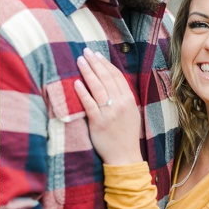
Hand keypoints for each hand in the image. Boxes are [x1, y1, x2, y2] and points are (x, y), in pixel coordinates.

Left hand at [73, 48, 141, 164]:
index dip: (106, 64)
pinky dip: (83, 92)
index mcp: (129, 99)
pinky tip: (76, 83)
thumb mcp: (131, 112)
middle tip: (85, 51)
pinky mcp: (99, 122)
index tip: (97, 54)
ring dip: (88, 72)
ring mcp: (110, 112)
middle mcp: (120, 103)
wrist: (125, 156)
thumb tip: (112, 81)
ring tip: (80, 60)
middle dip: (95, 63)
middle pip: (106, 78)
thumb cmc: (126, 134)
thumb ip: (123, 97)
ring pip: (97, 87)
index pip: (116, 76)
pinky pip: (89, 104)